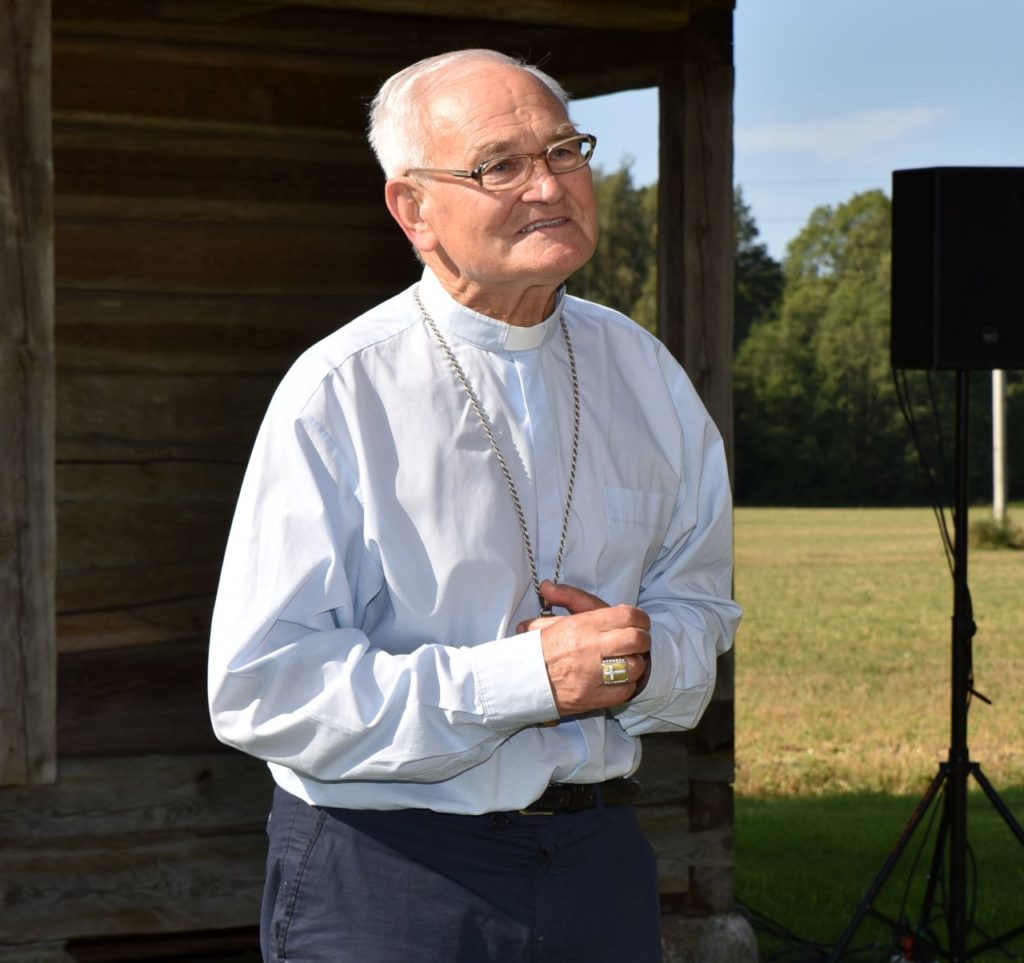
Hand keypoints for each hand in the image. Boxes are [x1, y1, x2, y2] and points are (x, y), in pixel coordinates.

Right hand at [519, 581, 651, 716]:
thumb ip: (560, 600)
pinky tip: (618, 679)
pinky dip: (626, 684)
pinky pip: (625, 690)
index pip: (626, 616)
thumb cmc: (539, 653)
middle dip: (643, 639)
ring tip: (626, 661)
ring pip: (633, 666)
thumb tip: (548, 586)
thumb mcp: (549, 620)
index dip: (640, 618)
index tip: (639, 622)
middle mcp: (589, 648)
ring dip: (634, 663)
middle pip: (636, 639)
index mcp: (580, 626)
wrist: (522, 687)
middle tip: (638, 641)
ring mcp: (592, 676)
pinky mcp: (593, 699)